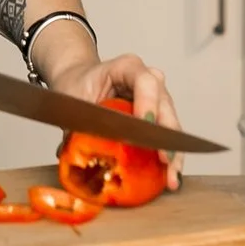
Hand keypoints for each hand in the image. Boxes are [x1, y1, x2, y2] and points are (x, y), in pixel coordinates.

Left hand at [39, 46, 185, 192]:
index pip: (145, 82)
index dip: (147, 103)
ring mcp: (157, 99)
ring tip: (171, 177)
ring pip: (171, 124)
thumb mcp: (71, 101)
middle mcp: (149, 80)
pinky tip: (168, 176)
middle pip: (164, 106)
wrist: (78, 81)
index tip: (144, 125)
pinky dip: (168, 156)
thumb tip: (76, 154)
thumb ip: (77, 124)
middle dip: (166, 136)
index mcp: (127, 67)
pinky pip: (167, 136)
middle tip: (165, 159)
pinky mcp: (158, 118)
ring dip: (173, 152)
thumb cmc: (76, 86)